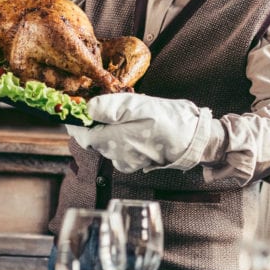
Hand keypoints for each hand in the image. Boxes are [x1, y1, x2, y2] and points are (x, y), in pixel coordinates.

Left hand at [66, 92, 211, 172]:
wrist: (194, 140)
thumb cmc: (168, 121)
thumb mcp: (138, 106)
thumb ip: (110, 107)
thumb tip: (87, 109)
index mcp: (112, 141)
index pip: (82, 135)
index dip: (76, 123)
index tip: (75, 111)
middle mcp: (116, 155)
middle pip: (94, 140)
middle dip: (96, 125)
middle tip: (108, 107)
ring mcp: (127, 162)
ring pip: (108, 145)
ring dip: (111, 131)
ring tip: (128, 116)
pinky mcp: (137, 163)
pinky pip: (121, 151)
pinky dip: (123, 139)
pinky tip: (137, 129)